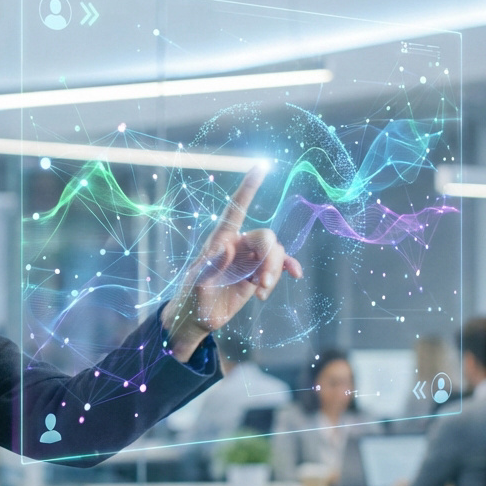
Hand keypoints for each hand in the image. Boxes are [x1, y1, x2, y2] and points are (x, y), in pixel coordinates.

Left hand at [162, 164, 303, 359]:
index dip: (248, 188)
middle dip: (270, 260)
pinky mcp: (257, 273)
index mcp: (219, 240)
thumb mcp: (197, 283)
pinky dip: (287, 268)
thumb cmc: (191, 297)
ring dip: (274, 271)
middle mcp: (237, 245)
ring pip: (275, 252)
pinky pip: (280, 264)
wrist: (197, 318)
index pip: (236, 210)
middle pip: (266, 238)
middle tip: (261, 284)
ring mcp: (249, 259)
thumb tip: (227, 247)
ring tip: (261, 292)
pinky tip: (295, 275)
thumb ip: (211, 265)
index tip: (261, 167)